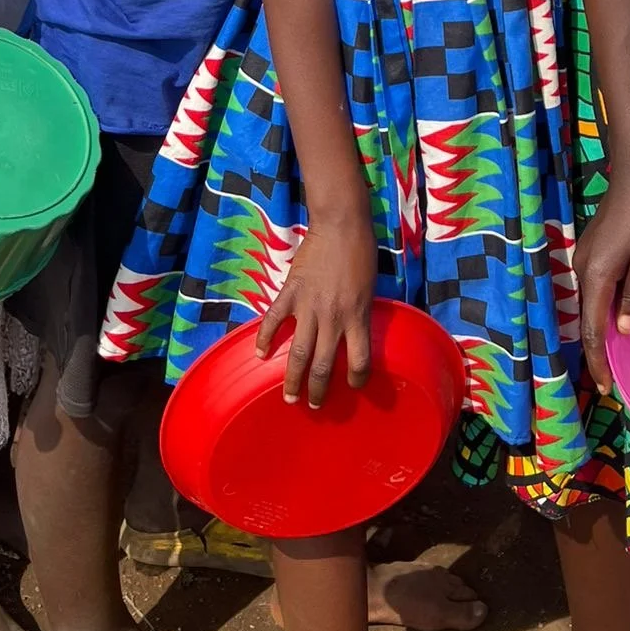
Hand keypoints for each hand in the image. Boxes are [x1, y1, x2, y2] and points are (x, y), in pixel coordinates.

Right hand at [256, 213, 375, 407]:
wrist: (341, 225)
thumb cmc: (361, 253)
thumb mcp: (369, 289)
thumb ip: (360, 314)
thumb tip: (354, 335)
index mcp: (357, 317)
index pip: (360, 361)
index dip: (358, 379)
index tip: (354, 387)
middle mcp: (333, 318)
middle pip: (324, 366)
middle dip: (319, 391)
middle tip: (314, 405)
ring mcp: (309, 306)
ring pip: (299, 353)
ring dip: (293, 379)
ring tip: (289, 397)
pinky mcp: (291, 292)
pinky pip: (274, 320)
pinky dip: (265, 338)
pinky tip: (260, 354)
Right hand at [573, 160, 629, 393]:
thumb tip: (621, 331)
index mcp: (595, 276)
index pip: (591, 329)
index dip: (597, 360)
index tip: (605, 387)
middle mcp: (581, 270)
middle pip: (585, 317)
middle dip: (596, 348)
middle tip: (611, 378)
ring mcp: (583, 258)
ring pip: (589, 301)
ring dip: (599, 327)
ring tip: (614, 353)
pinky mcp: (590, 249)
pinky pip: (593, 286)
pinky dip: (601, 306)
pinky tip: (615, 315)